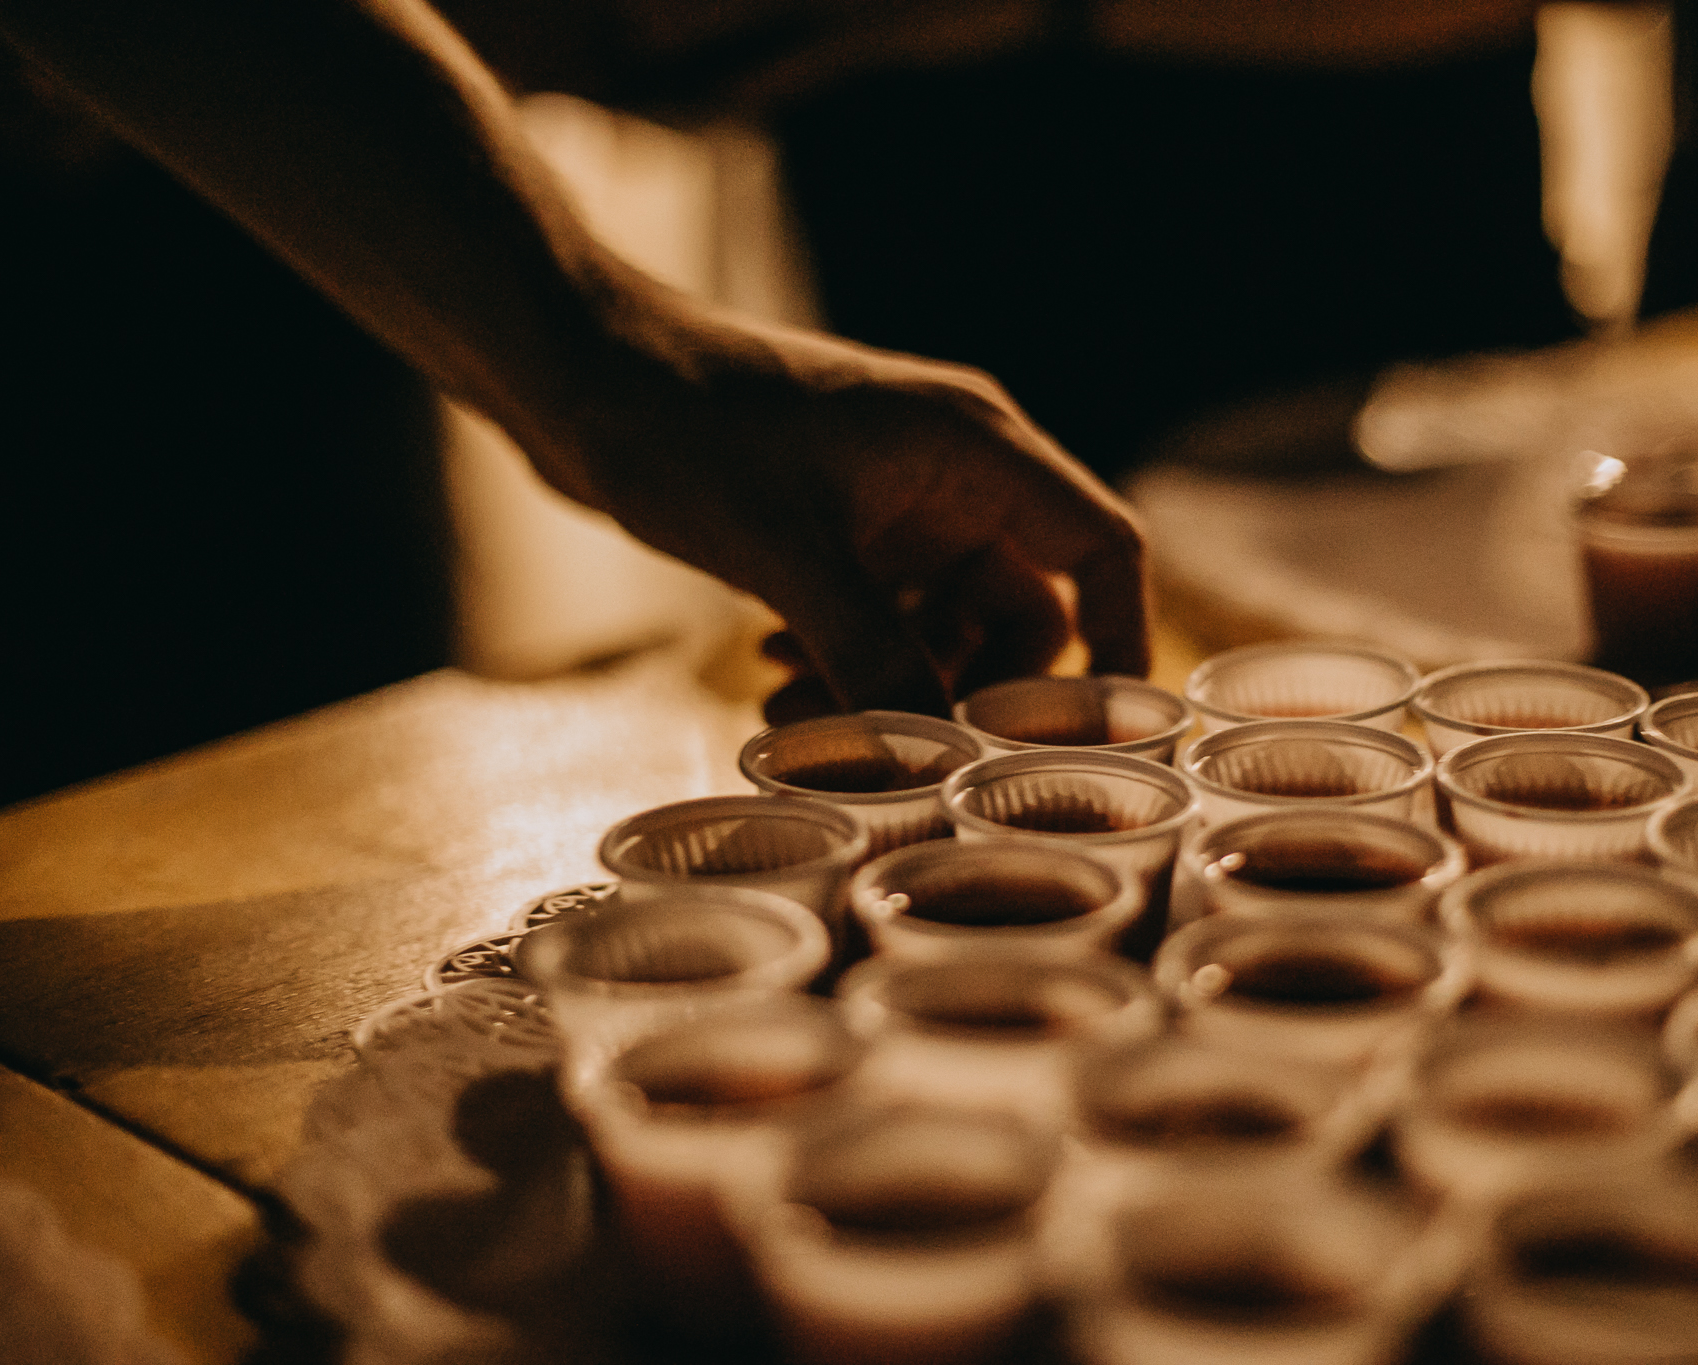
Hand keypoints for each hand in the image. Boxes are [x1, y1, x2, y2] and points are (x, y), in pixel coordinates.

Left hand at [563, 306, 1150, 719]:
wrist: (578, 373)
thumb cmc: (684, 427)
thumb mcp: (785, 551)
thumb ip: (871, 653)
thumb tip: (938, 754)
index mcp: (975, 448)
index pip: (1100, 547)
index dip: (1119, 641)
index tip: (1096, 737)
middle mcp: (954, 473)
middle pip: (1027, 612)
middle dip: (970, 694)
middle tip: (904, 754)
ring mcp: (897, 502)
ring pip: (946, 627)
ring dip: (895, 690)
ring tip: (805, 731)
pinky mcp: (843, 526)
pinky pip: (886, 618)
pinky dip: (850, 663)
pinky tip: (778, 680)